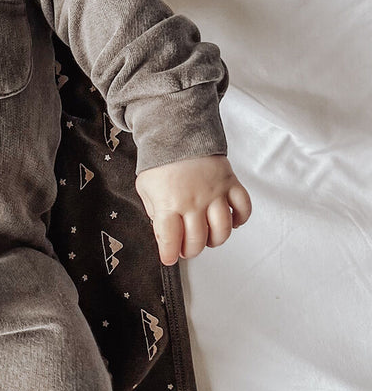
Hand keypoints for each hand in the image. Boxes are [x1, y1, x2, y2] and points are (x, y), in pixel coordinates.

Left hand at [135, 154, 251, 266]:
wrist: (179, 132)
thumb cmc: (161, 161)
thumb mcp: (146, 188)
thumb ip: (154, 212)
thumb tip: (164, 233)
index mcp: (169, 202)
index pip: (170, 239)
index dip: (169, 254)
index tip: (169, 258)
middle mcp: (193, 201)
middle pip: (197, 239)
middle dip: (191, 250)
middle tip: (186, 249)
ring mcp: (214, 193)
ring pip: (222, 230)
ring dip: (215, 240)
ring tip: (207, 238)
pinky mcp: (230, 184)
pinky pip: (244, 208)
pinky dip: (240, 220)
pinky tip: (230, 222)